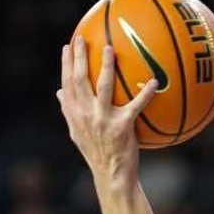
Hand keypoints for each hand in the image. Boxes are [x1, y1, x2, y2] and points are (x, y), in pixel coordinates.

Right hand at [58, 40, 156, 187]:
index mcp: (75, 114)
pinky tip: (155, 82)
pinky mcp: (121, 127)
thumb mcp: (77, 133)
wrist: (111, 176)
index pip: (67, 84)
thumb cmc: (96, 153)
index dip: (66, 63)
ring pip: (103, 86)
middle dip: (79, 57)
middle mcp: (85, 115)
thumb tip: (59, 92)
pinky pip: (135, 106)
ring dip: (106, 66)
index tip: (67, 45)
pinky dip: (146, 94)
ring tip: (109, 49)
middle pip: (80, 80)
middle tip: (82, 37)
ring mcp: (102, 120)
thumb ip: (68, 110)